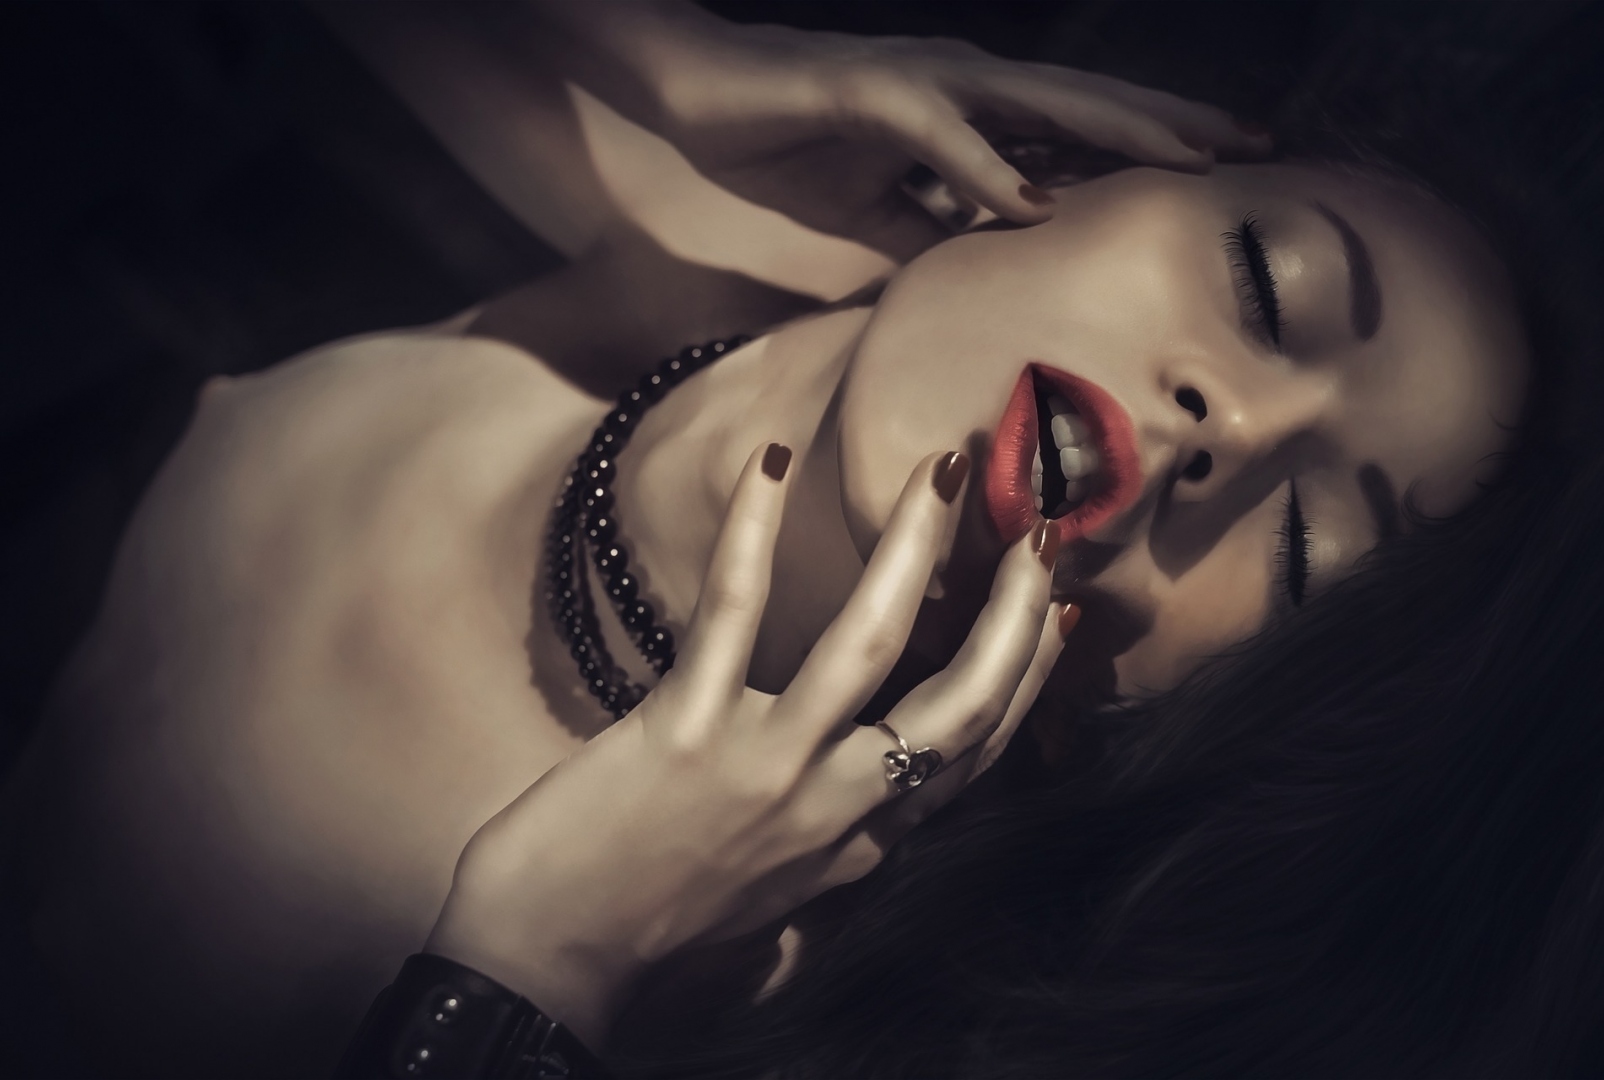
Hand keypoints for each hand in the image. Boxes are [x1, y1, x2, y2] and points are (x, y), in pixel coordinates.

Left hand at [425, 445, 1074, 1045]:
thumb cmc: (647, 922)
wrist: (545, 973)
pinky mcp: (686, 735)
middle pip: (962, 704)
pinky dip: (752, 530)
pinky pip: (735, 613)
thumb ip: (832, 840)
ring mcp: (765, 770)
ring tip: (944, 470)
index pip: (974, 753)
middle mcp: (832, 810)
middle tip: (1042, 530)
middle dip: (1014, 613)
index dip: (1027, 678)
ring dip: (916, 547)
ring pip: (871, 645)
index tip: (1054, 611)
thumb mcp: (772, 894)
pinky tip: (767, 462)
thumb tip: (872, 784)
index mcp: (856, 844)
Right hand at [538, 2, 1270, 259]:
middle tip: (1258, 144)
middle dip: (1172, 123)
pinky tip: (1036, 199)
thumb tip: (989, 272)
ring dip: (1116, 130)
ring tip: (1191, 158)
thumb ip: (936, 231)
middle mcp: (962, 84)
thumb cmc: (790, 143)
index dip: (1152, 145)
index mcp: (970, 110)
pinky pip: (939, 133)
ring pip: (1037, 103)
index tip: (1229, 170)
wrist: (698, 94)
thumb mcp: (877, 210)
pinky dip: (988, 166)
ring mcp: (920, 82)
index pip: (1078, 127)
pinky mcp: (867, 91)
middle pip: (1087, 103)